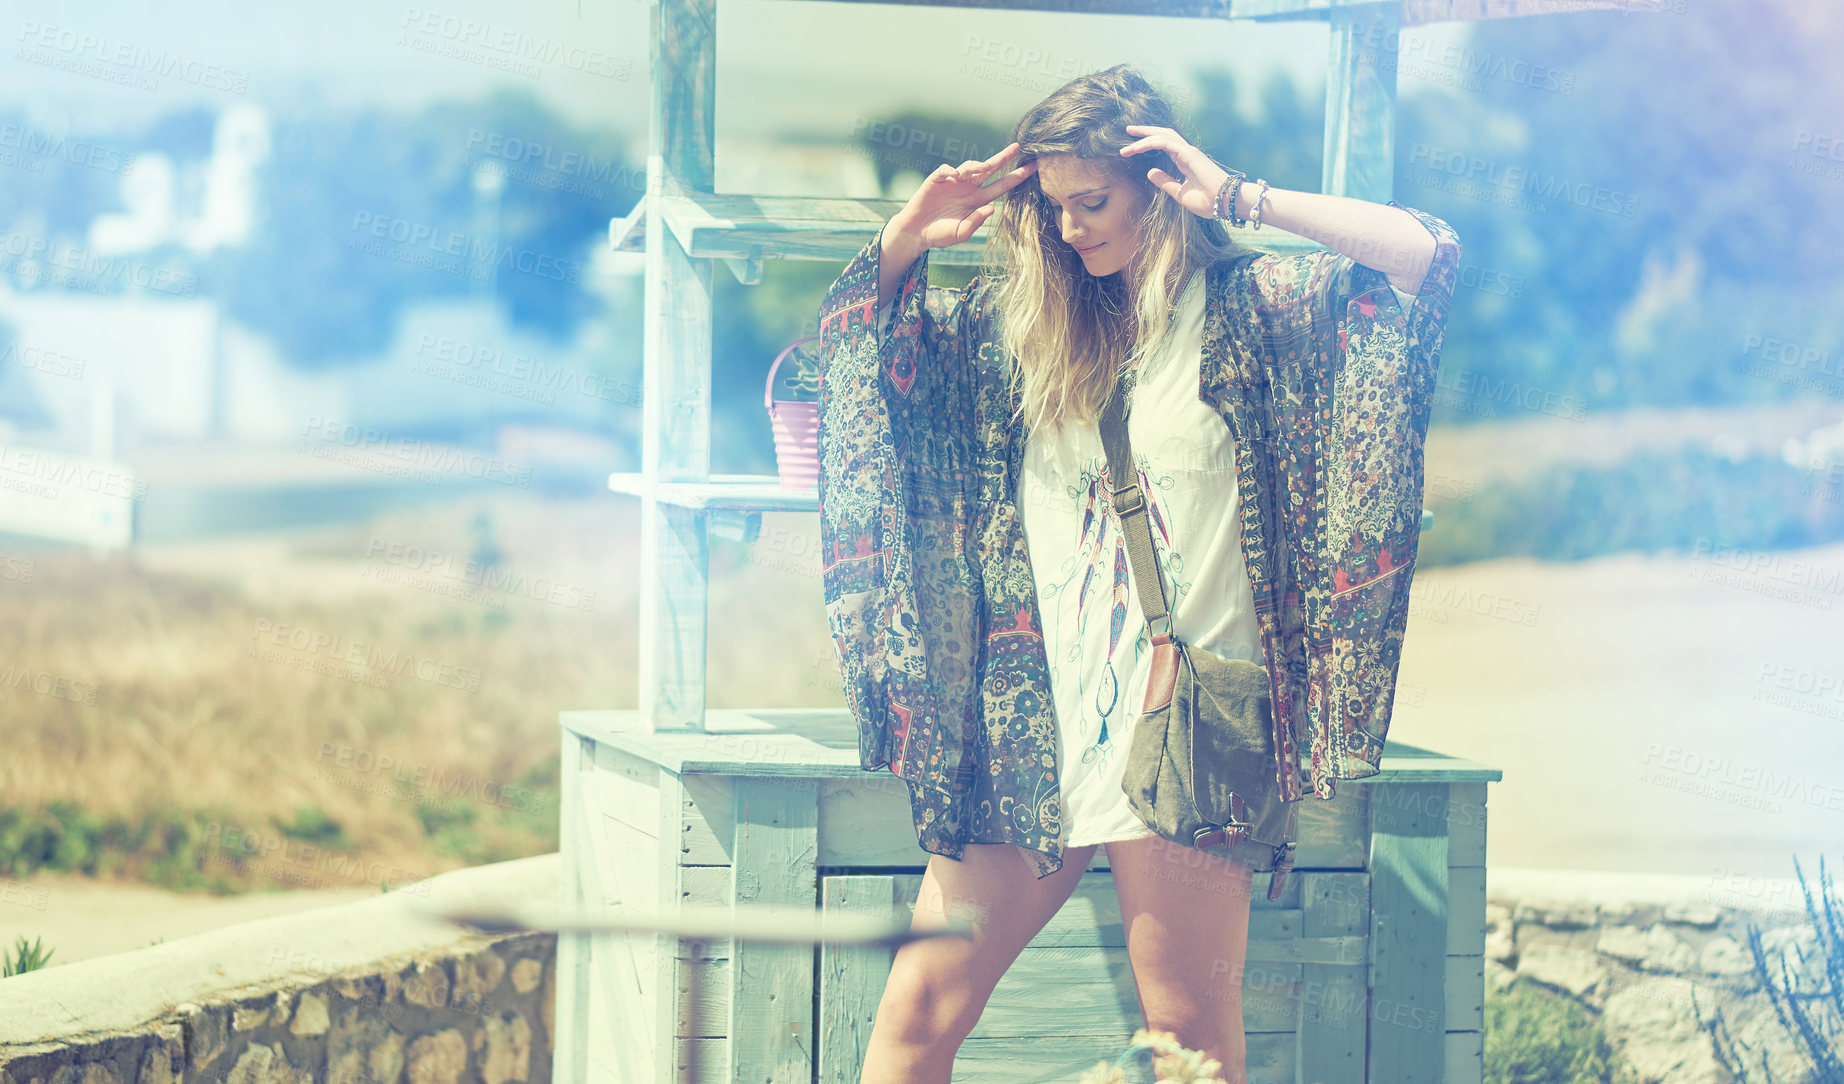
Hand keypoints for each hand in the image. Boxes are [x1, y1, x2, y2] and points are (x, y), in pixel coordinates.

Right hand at [892, 141, 1036, 251]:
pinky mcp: (937, 180)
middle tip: (1017, 148)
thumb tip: (991, 208)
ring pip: (969, 167)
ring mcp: (953, 182)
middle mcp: (968, 188)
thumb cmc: (940, 235)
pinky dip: (951, 171)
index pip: (1001, 186)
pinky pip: (946, 170)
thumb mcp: (960, 234)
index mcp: (978, 201)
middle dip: (1003, 158)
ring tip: (983, 168)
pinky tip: (955, 176)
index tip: (1032, 169)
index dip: (1016, 178)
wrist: (916, 233)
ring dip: (977, 165)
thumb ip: (976, 222)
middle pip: (990, 169)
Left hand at [1119, 125, 1231, 220]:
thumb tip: (1149, 172)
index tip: (1131, 148)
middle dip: (1145, 132)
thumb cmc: (1208, 201)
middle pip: (1163, 134)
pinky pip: (1164, 143)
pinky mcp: (1188, 154)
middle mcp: (1186, 153)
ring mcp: (1188, 151)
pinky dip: (1149, 142)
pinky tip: (1135, 147)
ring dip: (1144, 135)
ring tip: (1128, 134)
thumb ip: (1165, 182)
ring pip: (1162, 135)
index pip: (1164, 145)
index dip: (1148, 143)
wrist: (1225, 204)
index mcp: (1184, 161)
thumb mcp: (1180, 193)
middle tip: (1128, 130)